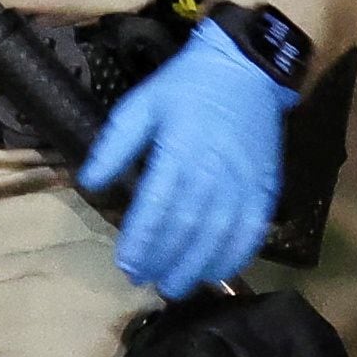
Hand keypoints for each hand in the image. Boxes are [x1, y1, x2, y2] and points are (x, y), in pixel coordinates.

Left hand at [77, 20, 298, 298]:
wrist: (244, 70)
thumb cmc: (185, 87)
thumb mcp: (141, 104)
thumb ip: (115, 145)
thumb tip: (90, 183)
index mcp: (180, 149)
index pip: (158, 205)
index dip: (142, 239)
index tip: (126, 264)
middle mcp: (214, 171)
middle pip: (189, 227)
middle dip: (165, 259)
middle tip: (145, 281)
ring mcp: (245, 182)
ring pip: (220, 235)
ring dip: (197, 266)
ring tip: (174, 286)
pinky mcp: (266, 188)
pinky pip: (252, 230)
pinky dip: (235, 255)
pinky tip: (217, 272)